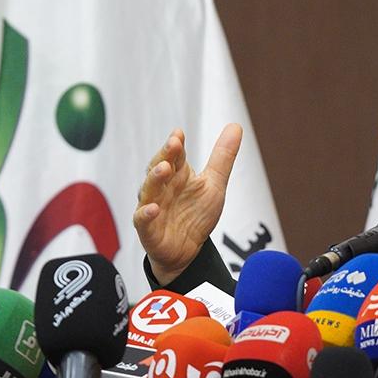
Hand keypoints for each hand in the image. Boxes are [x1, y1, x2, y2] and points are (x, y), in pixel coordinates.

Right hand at [133, 124, 240, 283]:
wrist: (188, 251)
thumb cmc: (196, 214)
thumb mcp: (214, 184)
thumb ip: (222, 157)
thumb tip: (235, 125)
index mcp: (177, 175)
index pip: (174, 155)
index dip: (175, 144)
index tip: (179, 134)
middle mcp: (162, 187)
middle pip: (159, 167)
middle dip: (164, 155)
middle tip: (173, 144)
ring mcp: (152, 206)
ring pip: (149, 190)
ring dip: (155, 179)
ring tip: (164, 169)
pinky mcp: (148, 229)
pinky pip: (142, 220)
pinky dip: (145, 214)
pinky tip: (152, 208)